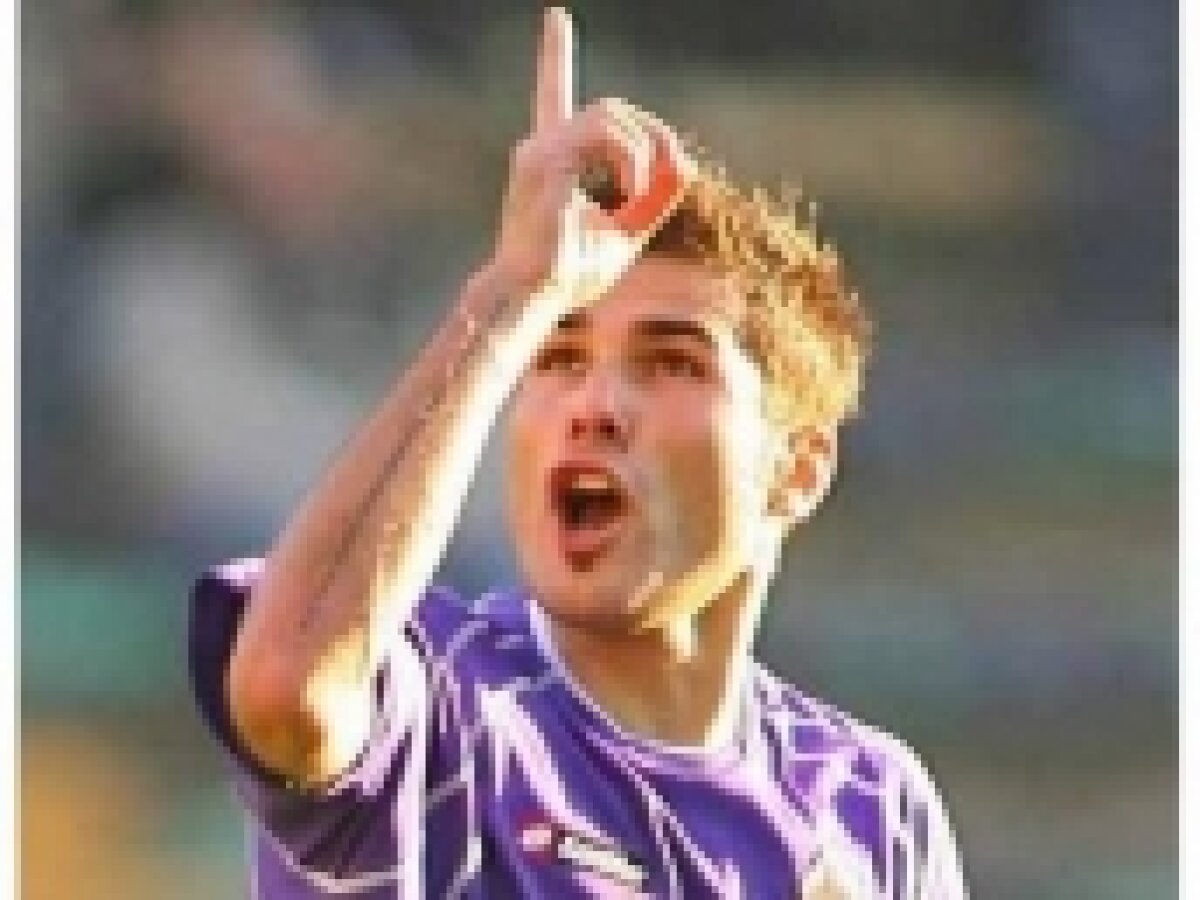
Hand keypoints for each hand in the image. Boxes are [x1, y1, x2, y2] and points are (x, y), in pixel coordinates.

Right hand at [487, 7, 692, 305]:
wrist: (531, 299)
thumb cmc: (568, 275)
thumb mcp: (625, 234)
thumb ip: (651, 199)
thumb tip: (683, 165)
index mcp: (553, 160)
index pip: (553, 95)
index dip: (555, 55)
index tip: (557, 16)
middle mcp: (540, 148)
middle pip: (611, 109)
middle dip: (654, 135)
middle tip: (672, 175)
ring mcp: (539, 152)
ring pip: (610, 116)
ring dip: (643, 152)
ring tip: (641, 197)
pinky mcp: (545, 164)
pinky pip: (606, 140)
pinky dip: (632, 167)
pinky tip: (628, 201)